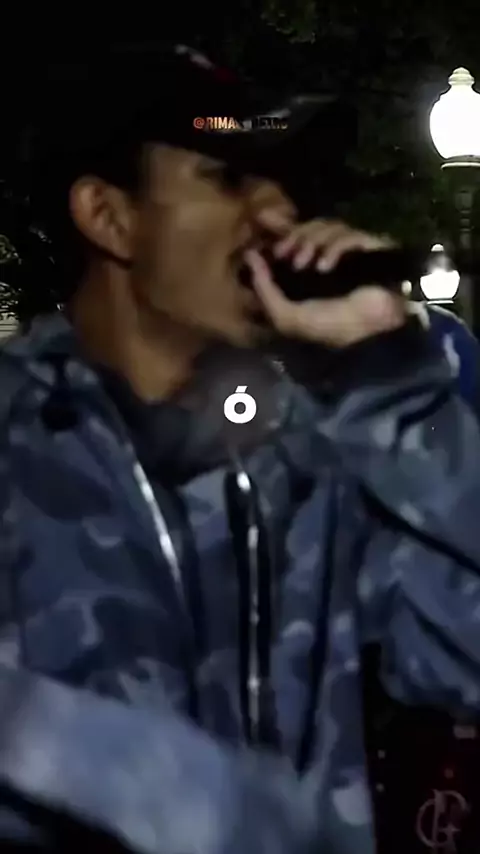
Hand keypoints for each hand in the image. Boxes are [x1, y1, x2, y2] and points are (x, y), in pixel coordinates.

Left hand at [243, 220, 406, 347]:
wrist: (370, 335)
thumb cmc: (329, 328)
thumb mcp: (286, 316)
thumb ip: (265, 288)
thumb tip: (249, 256)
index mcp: (308, 269)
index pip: (293, 235)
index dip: (279, 227)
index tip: (264, 227)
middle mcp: (329, 255)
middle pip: (308, 225)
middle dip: (293, 236)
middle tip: (284, 254)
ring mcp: (351, 250)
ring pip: (327, 226)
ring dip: (311, 242)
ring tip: (306, 265)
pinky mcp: (370, 247)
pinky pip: (348, 235)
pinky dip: (333, 248)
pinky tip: (325, 267)